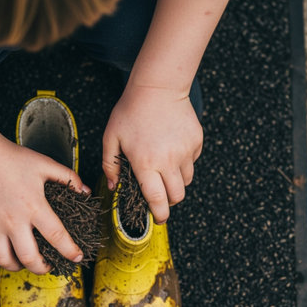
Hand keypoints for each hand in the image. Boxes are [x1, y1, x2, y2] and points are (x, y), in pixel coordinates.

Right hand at [0, 137, 88, 272]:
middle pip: (29, 257)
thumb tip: (85, 191)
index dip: (69, 251)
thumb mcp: (45, 164)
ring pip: (4, 259)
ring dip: (16, 267)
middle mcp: (13, 220)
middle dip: (41, 268)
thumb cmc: (13, 159)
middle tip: (47, 266)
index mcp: (34, 206)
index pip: (57, 236)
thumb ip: (68, 177)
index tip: (77, 258)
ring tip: (23, 264)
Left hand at [102, 83, 202, 223]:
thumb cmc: (130, 112)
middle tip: (159, 194)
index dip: (160, 214)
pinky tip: (171, 149)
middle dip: (169, 201)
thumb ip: (110, 165)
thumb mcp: (111, 138)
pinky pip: (192, 162)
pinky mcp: (196, 141)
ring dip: (176, 182)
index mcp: (146, 163)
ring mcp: (186, 151)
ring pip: (186, 180)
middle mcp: (169, 161)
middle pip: (177, 196)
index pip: (157, 200)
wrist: (157, 87)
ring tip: (163, 168)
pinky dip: (184, 163)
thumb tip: (114, 187)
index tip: (159, 219)